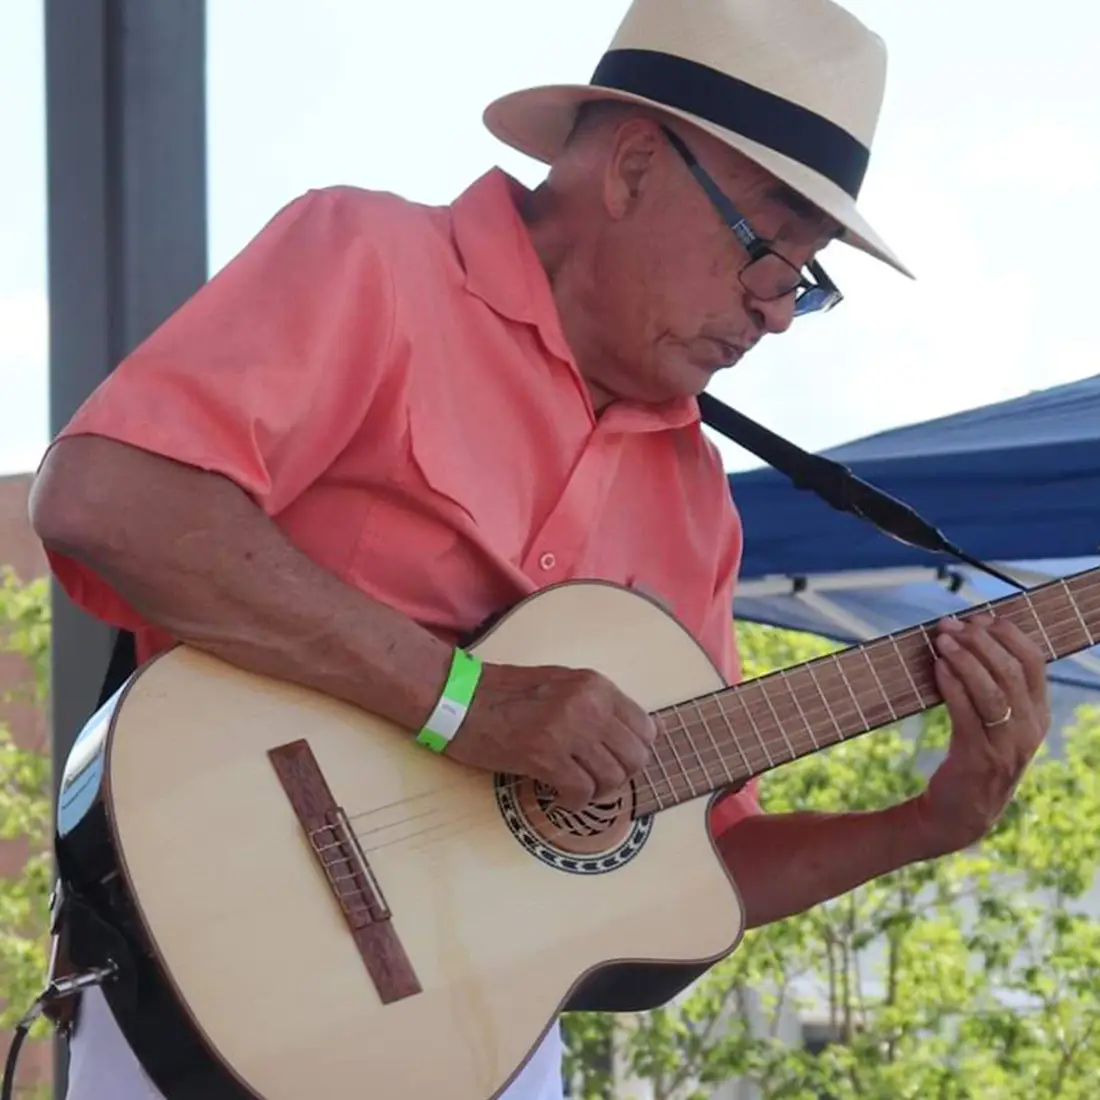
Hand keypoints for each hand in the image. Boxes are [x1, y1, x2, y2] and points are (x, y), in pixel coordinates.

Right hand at [444, 662, 658, 809]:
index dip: (634, 751)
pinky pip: (582, 792)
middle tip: (596, 779)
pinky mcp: (545, 756)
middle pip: (636, 758)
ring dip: (597, 791)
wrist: (460, 698)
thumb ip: (596, 704)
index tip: (614, 759)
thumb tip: (633, 736)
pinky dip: (574, 801)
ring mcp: (569, 730)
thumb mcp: (562, 683)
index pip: (646, 728)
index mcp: (595, 685)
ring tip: (576, 787)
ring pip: (613, 778)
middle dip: (620, 775)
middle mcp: (589, 705)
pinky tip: (558, 795)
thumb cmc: (505, 693)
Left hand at [916, 613, 1050, 855]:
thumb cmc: (973, 756)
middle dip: (981, 641)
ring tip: (942, 640)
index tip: (979, 617)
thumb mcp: (995, 723)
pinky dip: (953, 686)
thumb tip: (970, 635)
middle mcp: (1030, 729)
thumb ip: (993, 686)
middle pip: (1012, 671)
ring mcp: (1007, 746)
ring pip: (993, 691)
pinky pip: (968, 713)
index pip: (1035, 662)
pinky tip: (937, 668)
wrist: (959, 813)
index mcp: (1038, 715)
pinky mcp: (979, 758)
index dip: (1008, 634)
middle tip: (951, 625)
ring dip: (966, 660)